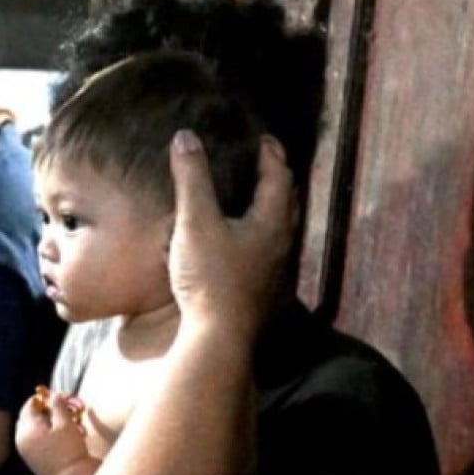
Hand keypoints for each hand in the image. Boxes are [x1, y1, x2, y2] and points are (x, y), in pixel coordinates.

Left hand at [16, 386, 98, 474]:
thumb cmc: (69, 451)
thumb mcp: (65, 423)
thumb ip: (58, 405)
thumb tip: (53, 395)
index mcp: (25, 429)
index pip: (31, 404)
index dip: (47, 398)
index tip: (62, 396)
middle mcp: (22, 440)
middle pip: (36, 416)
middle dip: (56, 410)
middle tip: (74, 407)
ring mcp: (28, 451)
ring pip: (42, 428)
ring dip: (60, 422)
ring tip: (79, 423)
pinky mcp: (37, 460)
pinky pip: (45, 440)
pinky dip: (58, 434)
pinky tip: (76, 435)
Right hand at [168, 131, 295, 339]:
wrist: (220, 337)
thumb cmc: (209, 278)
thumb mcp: (194, 222)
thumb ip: (191, 179)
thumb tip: (185, 137)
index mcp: (271, 223)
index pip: (278, 177)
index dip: (271, 155)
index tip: (265, 139)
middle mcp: (281, 245)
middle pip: (287, 204)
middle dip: (279, 181)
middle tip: (268, 165)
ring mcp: (276, 272)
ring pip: (282, 232)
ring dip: (273, 211)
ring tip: (258, 202)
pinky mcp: (264, 294)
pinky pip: (269, 256)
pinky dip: (262, 239)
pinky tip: (245, 248)